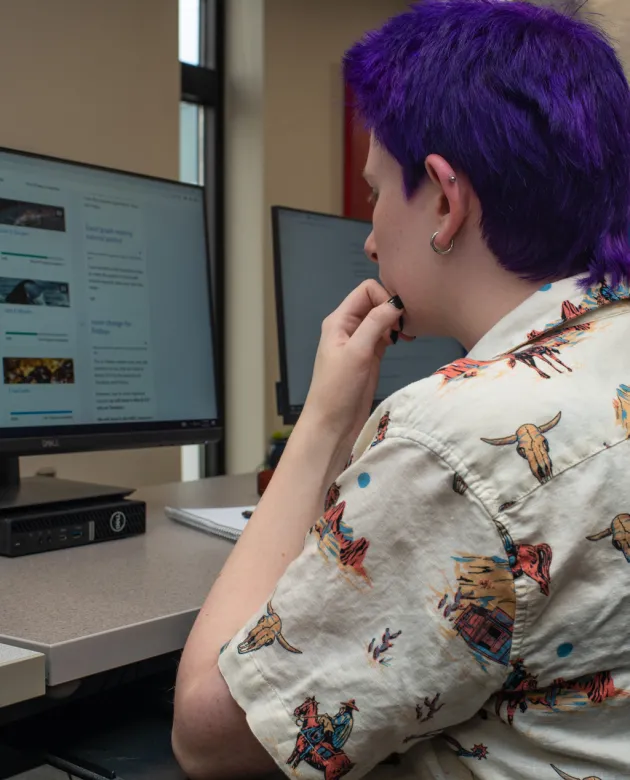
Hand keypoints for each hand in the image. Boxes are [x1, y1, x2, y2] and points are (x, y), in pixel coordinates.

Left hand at [301, 279, 405, 457]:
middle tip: (407, 327)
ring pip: (382, 319)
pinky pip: (386, 335)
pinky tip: (405, 342)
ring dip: (397, 322)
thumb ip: (375, 324)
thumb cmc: (337, 389)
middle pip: (375, 302)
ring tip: (408, 336)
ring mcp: (360, 342)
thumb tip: (396, 303)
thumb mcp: (356, 352)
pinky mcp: (370, 356)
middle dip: (393, 309)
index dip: (384, 297)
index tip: (398, 316)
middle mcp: (348, 327)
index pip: (365, 291)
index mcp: (339, 320)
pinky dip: (397, 335)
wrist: (333, 423)